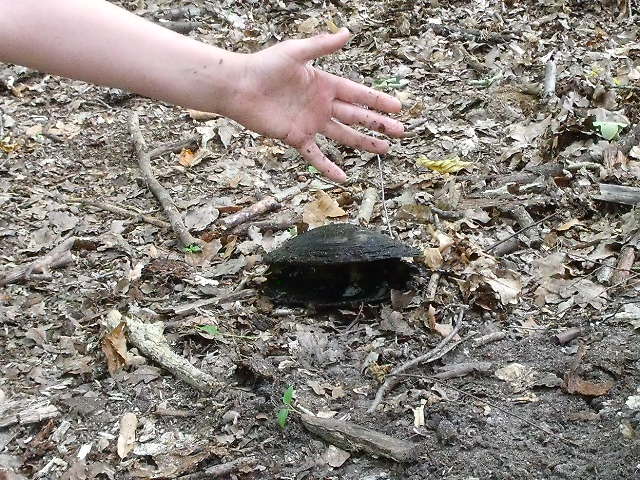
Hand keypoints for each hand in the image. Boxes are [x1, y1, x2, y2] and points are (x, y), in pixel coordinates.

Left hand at [227, 28, 403, 181]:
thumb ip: (321, 46)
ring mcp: (310, 123)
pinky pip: (316, 156)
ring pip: (343, 135)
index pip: (358, 94)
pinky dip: (328, 167)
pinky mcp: (296, 137)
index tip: (398, 108)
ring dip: (363, 142)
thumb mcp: (296, 53)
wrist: (239, 87)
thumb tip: (347, 33)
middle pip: (356, 116)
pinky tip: (343, 178)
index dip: (378, 101)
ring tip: (384, 149)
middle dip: (379, 124)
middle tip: (400, 132)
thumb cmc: (265, 66)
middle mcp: (321, 105)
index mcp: (324, 84)